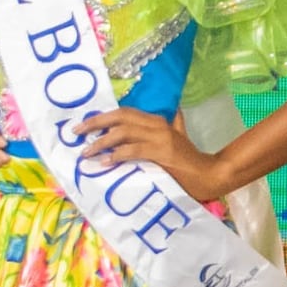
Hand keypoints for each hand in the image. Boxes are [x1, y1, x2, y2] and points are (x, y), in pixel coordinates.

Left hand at [77, 108, 234, 201]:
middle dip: (95, 123)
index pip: (125, 113)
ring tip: (87, 152)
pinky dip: (117, 155)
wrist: (210, 174)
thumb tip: (174, 112)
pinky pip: (133, 150)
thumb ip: (176, 124)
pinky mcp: (161, 153)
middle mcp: (158, 125)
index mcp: (159, 121)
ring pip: (123, 133)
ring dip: (101, 142)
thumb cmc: (191, 161)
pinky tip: (106, 162)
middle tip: (77, 133)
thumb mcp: (181, 138)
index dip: (103, 117)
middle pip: (120, 118)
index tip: (84, 125)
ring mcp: (160, 138)